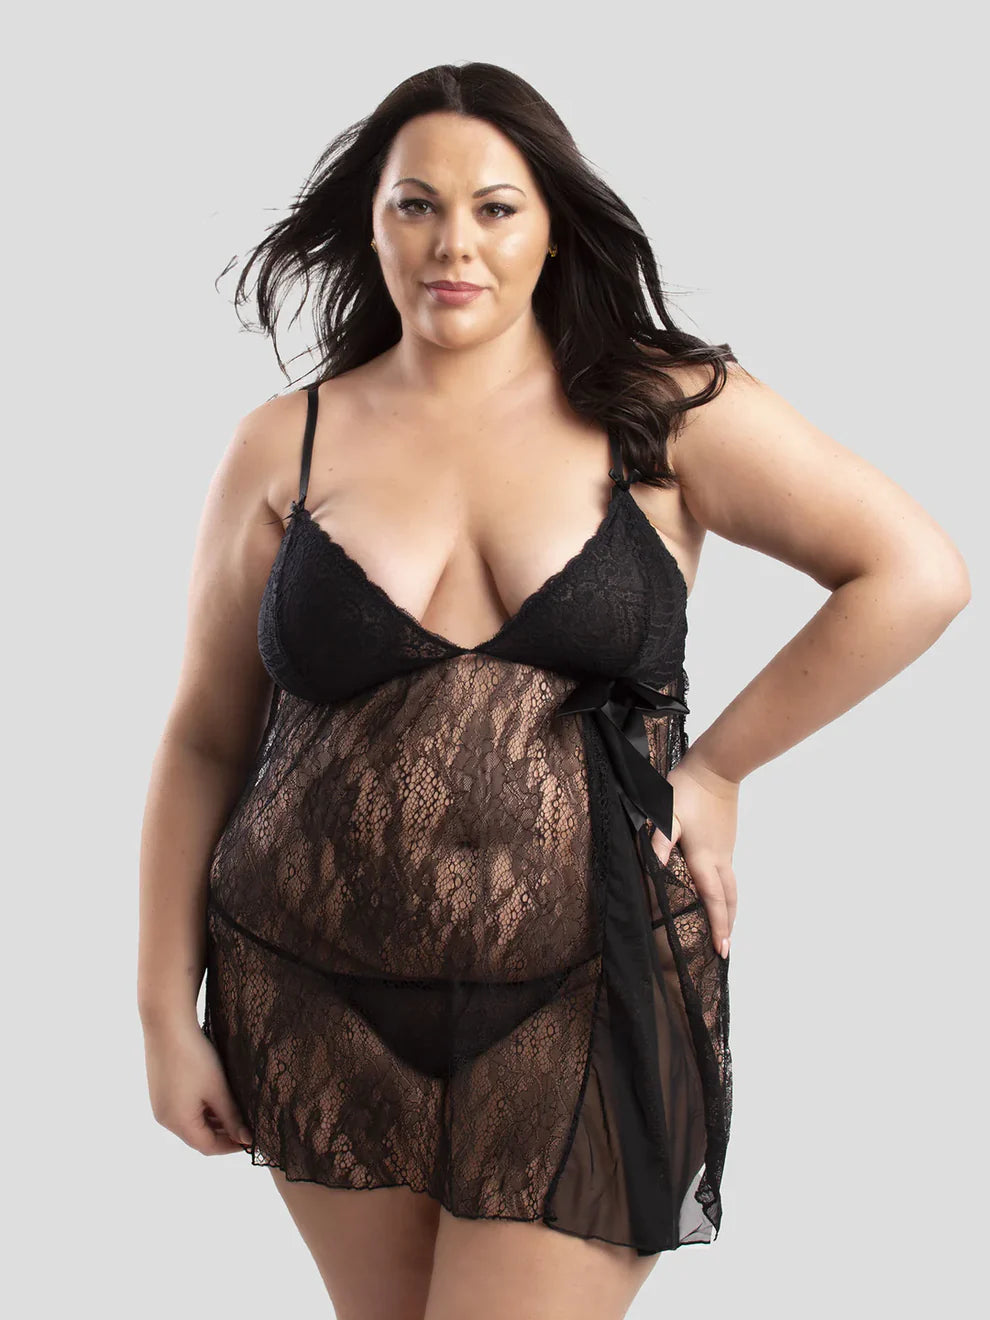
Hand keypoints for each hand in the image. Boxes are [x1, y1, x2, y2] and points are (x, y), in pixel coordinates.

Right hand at [143, 1016, 252, 1155]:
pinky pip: (183, 1111)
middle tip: (247, 1126)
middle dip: (223, 1135)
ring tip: (236, 1112)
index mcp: (178, 1122)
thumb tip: (247, 1140)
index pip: (208, 1147)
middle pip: (198, 1137)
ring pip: (191, 1123)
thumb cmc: (194, 1056)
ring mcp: (161, 1105)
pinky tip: (217, 1098)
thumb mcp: (218, 1089)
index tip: (252, 1140)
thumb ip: (232, 1116)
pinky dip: (201, 1110)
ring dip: (213, 1122)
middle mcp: (165, 1118)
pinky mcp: (160, 1092)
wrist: (166, 1024)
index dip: (231, 1146)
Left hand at [651, 748, 738, 958]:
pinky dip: (727, 892)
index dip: (718, 926)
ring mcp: (725, 848)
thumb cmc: (686, 789)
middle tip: (725, 948)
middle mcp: (719, 858)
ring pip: (731, 886)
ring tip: (727, 926)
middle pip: (728, 898)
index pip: (713, 899)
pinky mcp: (725, 839)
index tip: (722, 950)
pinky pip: (728, 873)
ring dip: (730, 909)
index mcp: (703, 857)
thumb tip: (656, 868)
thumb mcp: (666, 815)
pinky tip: (719, 892)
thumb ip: (660, 842)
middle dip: (727, 924)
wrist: (716, 767)